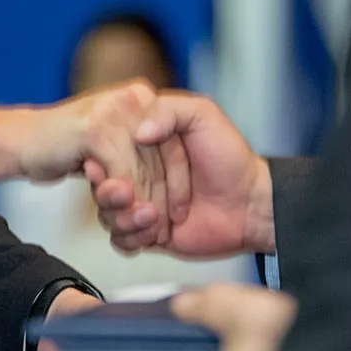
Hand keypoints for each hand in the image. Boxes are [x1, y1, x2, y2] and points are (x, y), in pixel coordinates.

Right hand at [0, 81, 190, 246]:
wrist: (21, 139)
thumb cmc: (66, 144)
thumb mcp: (112, 139)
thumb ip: (141, 147)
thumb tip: (173, 176)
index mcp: (142, 97)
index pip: (175, 144)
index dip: (179, 181)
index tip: (178, 211)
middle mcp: (134, 98)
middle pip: (164, 160)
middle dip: (166, 200)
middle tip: (163, 228)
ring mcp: (114, 113)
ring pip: (144, 171)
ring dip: (146, 206)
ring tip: (147, 227)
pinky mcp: (95, 131)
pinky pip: (122, 176)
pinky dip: (125, 202)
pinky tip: (124, 218)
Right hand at [96, 92, 272, 257]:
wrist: (252, 205)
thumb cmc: (231, 158)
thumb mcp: (203, 115)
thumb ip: (167, 109)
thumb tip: (136, 131)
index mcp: (145, 147)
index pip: (106, 154)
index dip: (100, 162)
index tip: (98, 166)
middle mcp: (140, 176)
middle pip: (102, 186)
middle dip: (107, 193)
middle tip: (124, 193)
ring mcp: (142, 206)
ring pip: (107, 215)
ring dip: (122, 218)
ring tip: (151, 215)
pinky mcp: (149, 234)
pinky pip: (122, 241)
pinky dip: (131, 238)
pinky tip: (154, 233)